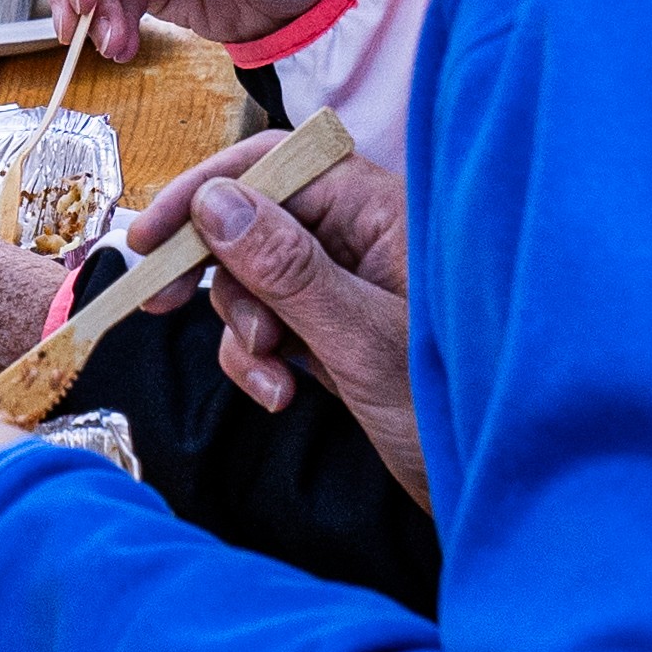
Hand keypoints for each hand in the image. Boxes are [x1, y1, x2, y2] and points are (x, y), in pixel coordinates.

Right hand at [124, 129, 424, 496]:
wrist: (501, 485)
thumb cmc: (454, 408)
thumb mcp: (361, 338)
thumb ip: (286, 267)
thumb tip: (214, 201)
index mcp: (383, 212)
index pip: (276, 166)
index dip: (205, 192)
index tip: (149, 237)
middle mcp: (366, 238)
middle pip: (256, 221)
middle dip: (217, 272)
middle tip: (161, 302)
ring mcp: (352, 287)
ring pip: (257, 281)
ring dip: (244, 332)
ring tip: (273, 378)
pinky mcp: (342, 333)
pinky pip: (274, 325)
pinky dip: (261, 359)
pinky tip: (282, 394)